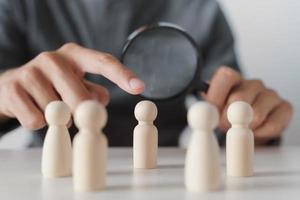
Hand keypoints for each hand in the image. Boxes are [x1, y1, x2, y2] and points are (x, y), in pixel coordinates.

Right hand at [0, 43, 144, 128]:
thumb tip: (102, 101)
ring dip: (58, 119)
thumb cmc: (53, 87)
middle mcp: (52, 58)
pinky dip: (39, 124)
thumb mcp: (77, 84)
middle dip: (83, 114)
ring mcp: (30, 71)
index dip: (123, 75)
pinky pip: (36, 121)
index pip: (103, 62)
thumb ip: (93, 92)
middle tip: (77, 117)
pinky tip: (34, 111)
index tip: (140, 88)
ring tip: (48, 107)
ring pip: (57, 112)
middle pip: (81, 96)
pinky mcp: (13, 89)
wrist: (12, 89)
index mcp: (74, 55)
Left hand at [202, 66, 292, 143]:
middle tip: (224, 126)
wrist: (247, 128)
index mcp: (234, 79)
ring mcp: (270, 94)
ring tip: (240, 129)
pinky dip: (260, 134)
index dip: (217, 96)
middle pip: (239, 97)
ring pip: (256, 114)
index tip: (212, 111)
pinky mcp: (284, 108)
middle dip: (227, 118)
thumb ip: (207, 107)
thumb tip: (201, 111)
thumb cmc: (227, 115)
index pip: (226, 76)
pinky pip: (272, 125)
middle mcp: (253, 83)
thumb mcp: (213, 109)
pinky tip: (255, 132)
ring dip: (244, 128)